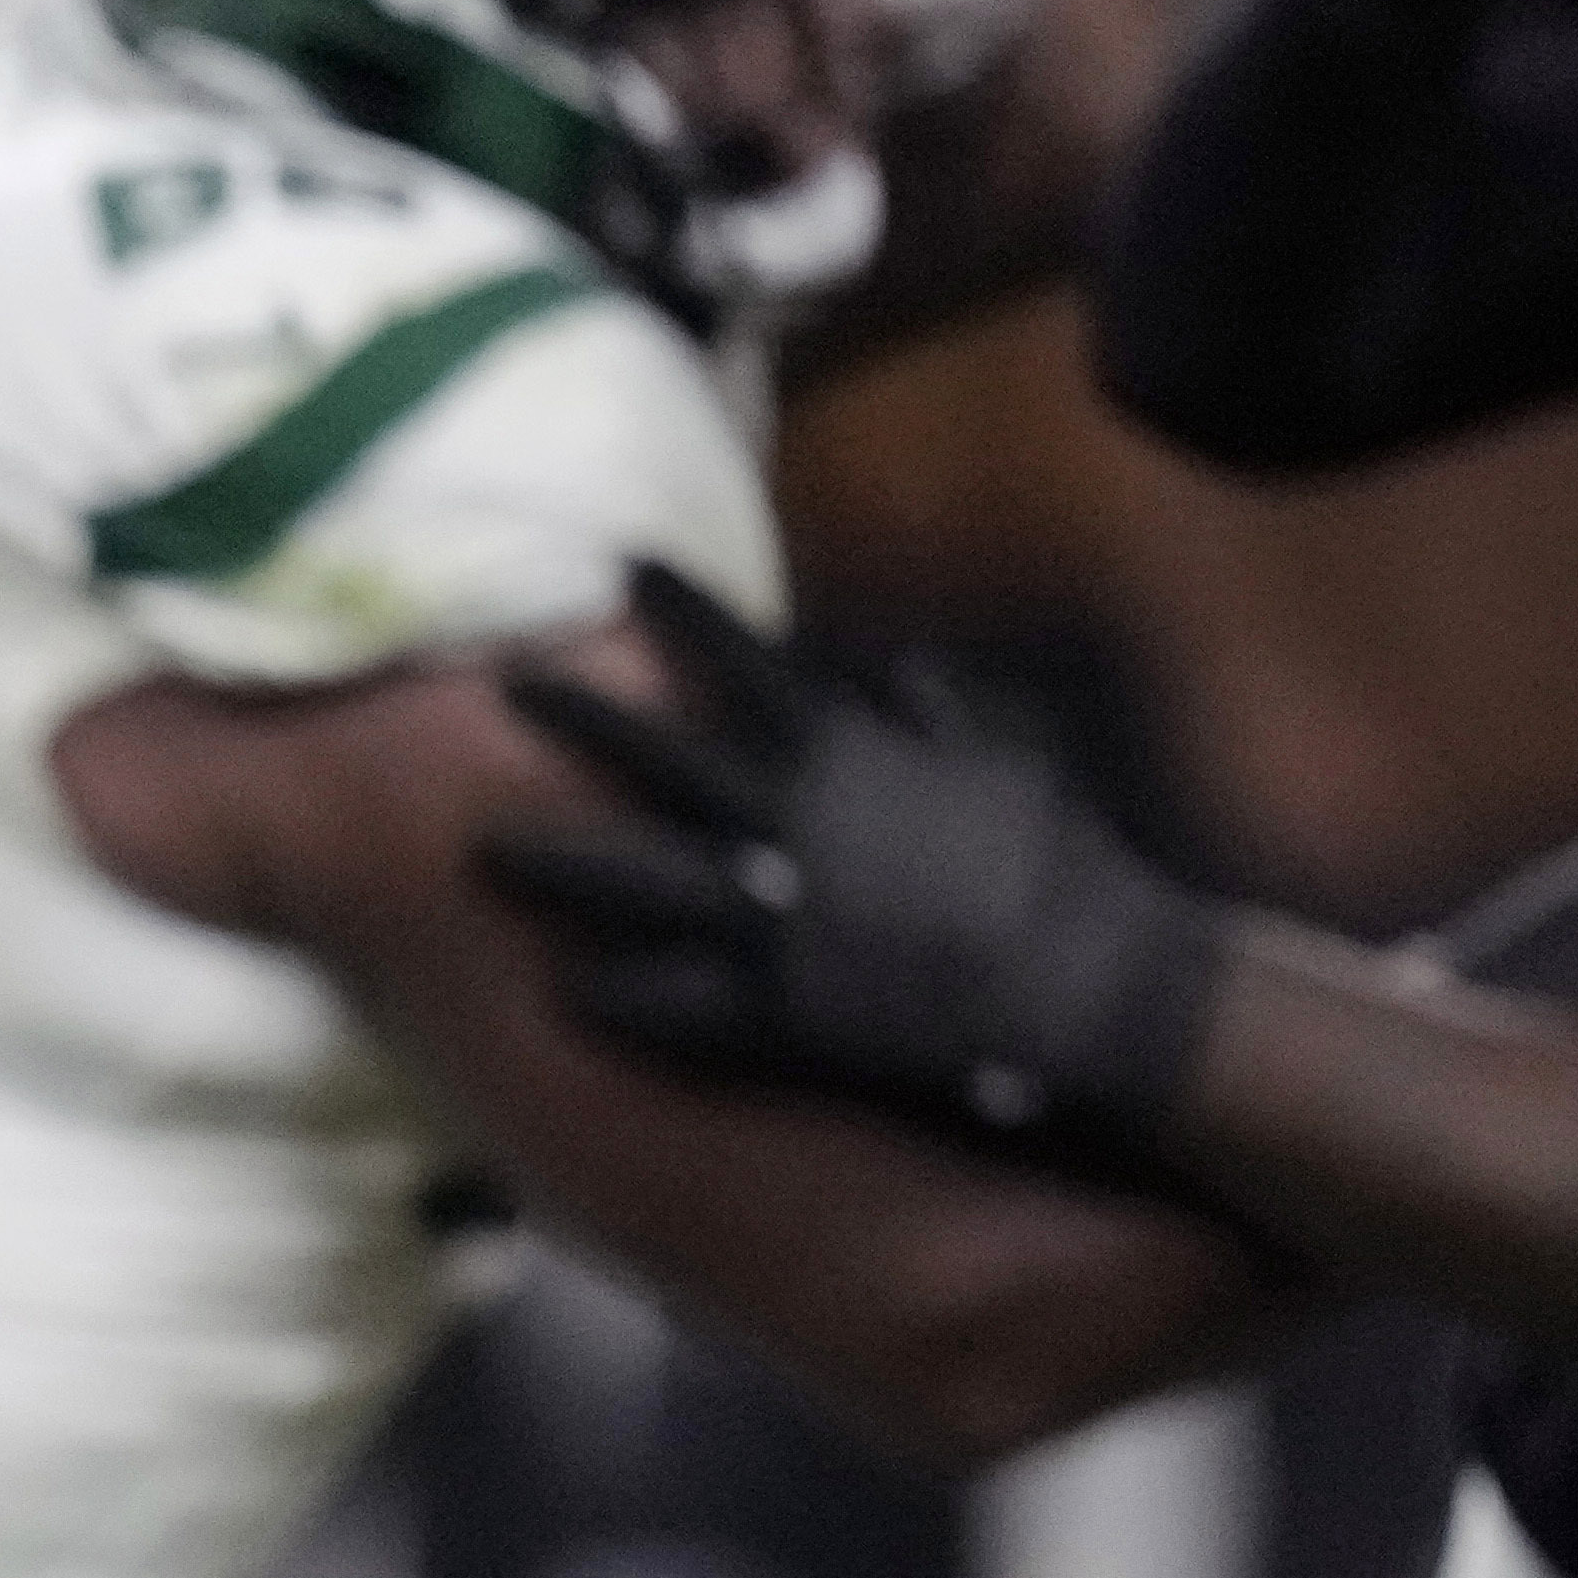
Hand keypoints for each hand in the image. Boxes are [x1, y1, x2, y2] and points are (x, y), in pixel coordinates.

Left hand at [487, 565, 1230, 1166]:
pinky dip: (617, 997)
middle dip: (579, 718)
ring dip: (556, 865)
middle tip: (506, 684)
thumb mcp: (993, 763)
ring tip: (480, 852)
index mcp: (853, 757)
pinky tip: (561, 993)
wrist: (1097, 982)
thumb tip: (885, 666)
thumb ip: (921, 715)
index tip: (623, 564)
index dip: (683, 611)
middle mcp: (796, 828)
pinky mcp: (778, 1012)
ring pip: (635, 883)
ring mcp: (778, 921)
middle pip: (660, 760)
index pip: (748, 662)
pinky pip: (672, 1003)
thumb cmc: (1057, 866)